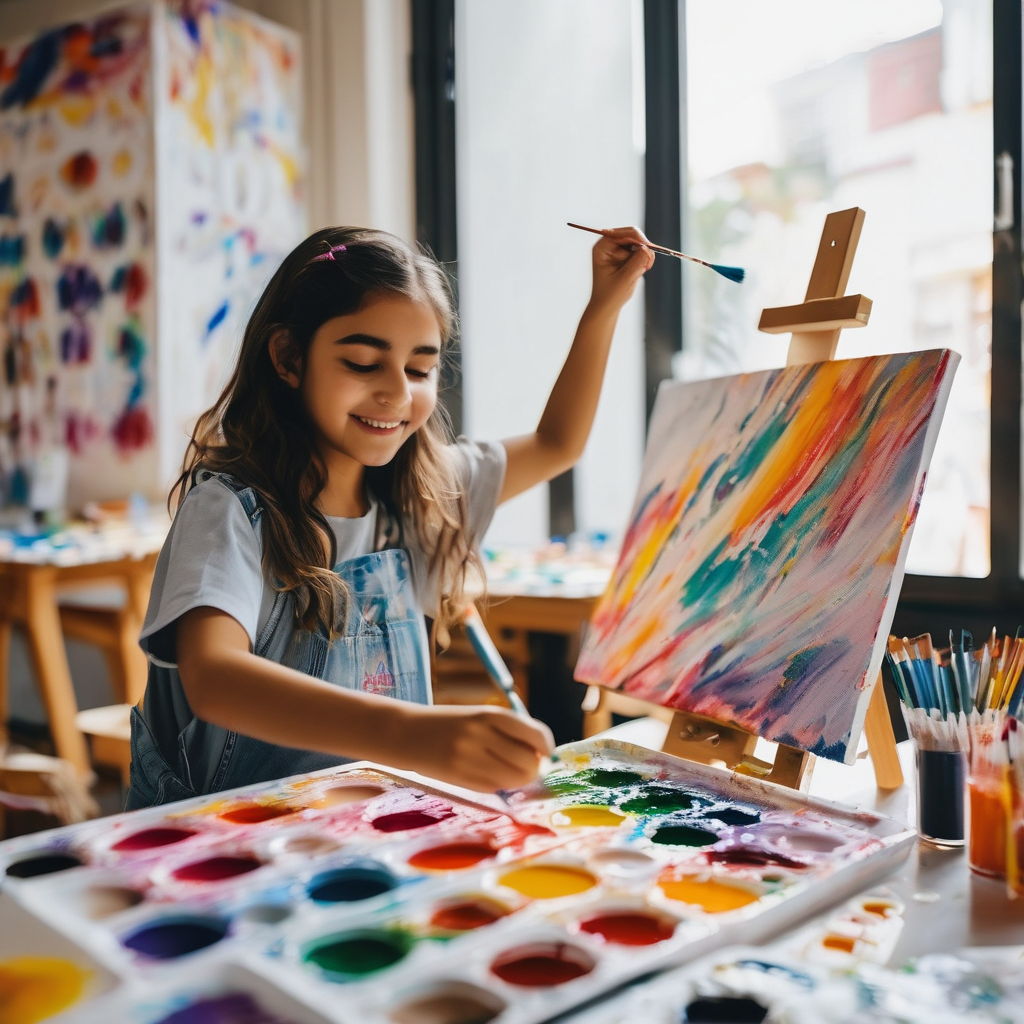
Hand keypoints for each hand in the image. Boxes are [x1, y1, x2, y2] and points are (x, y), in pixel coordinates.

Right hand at [397, 704, 554, 792]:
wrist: (406, 733)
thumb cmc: (450, 723)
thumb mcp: (479, 716)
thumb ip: (510, 731)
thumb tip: (542, 755)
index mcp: (488, 715)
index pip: (533, 733)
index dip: (546, 745)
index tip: (546, 751)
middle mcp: (480, 736)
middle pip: (528, 761)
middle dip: (534, 766)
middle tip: (528, 763)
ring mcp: (470, 760)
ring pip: (514, 779)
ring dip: (519, 778)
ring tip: (509, 770)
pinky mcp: (461, 780)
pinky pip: (495, 788)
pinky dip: (499, 784)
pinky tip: (486, 773)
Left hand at [588, 226, 655, 313]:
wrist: (607, 306)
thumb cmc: (611, 294)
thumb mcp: (625, 278)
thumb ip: (637, 261)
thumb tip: (648, 248)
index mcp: (603, 247)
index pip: (623, 233)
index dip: (638, 239)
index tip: (648, 250)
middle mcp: (610, 245)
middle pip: (633, 235)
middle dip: (643, 249)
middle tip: (647, 265)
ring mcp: (619, 250)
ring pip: (640, 244)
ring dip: (644, 257)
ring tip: (639, 273)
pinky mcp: (627, 257)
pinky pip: (642, 253)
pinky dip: (644, 261)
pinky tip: (639, 272)